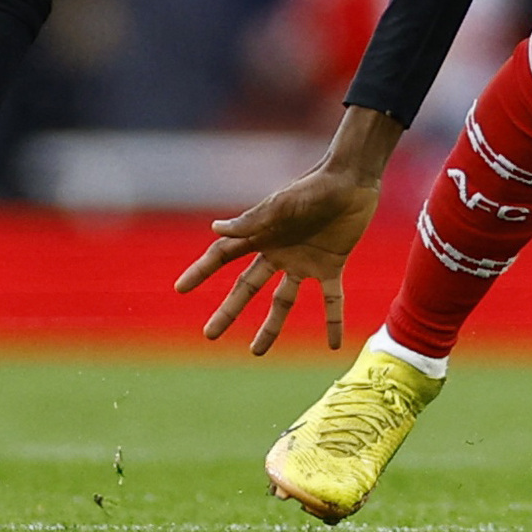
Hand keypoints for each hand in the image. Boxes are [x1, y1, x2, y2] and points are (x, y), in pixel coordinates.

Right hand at [173, 164, 380, 354]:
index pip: (224, 256)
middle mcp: (278, 252)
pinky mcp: (331, 266)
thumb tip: (215, 229)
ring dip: (272, 327)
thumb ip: (252, 220)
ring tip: (256, 352)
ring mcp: (304, 262)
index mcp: (261, 235)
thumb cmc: (313, 187)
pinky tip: (333, 344)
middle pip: (247, 287)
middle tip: (209, 335)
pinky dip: (333, 321)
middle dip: (228, 311)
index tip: (180, 288)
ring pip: (283, 301)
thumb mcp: (282, 204)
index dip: (201, 271)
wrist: (350, 179)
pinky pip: (331, 299)